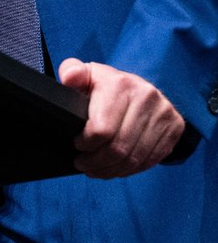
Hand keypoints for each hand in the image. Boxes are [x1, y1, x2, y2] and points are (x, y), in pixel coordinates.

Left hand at [58, 58, 185, 177]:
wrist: (142, 88)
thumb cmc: (107, 85)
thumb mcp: (87, 74)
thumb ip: (72, 73)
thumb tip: (68, 78)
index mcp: (120, 84)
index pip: (101, 129)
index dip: (85, 143)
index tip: (77, 145)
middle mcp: (146, 97)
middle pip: (119, 147)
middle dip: (96, 162)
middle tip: (82, 164)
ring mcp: (164, 114)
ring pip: (135, 158)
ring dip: (111, 170)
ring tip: (95, 170)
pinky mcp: (174, 128)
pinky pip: (150, 160)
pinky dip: (129, 170)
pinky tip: (114, 168)